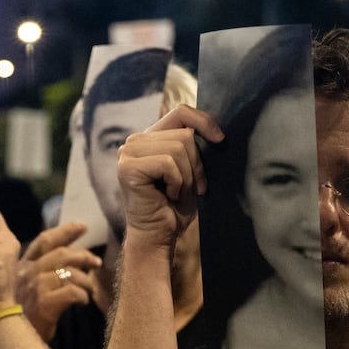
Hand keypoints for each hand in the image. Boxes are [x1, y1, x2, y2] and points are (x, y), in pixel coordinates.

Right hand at [13, 219, 103, 340]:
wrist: (8, 340)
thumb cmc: (21, 316)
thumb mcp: (27, 288)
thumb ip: (42, 272)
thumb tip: (73, 261)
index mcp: (22, 266)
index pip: (45, 241)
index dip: (65, 231)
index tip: (82, 226)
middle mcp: (26, 273)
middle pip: (61, 253)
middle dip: (82, 255)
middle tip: (96, 262)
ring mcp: (34, 287)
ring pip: (68, 272)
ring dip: (85, 279)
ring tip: (89, 289)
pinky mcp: (43, 304)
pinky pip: (72, 292)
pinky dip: (82, 295)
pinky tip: (83, 301)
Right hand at [117, 106, 222, 249]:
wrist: (158, 236)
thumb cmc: (174, 207)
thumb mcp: (190, 171)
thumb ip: (193, 146)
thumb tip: (216, 131)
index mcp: (150, 138)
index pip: (180, 112)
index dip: (204, 121)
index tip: (220, 140)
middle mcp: (135, 141)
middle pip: (185, 135)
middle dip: (196, 165)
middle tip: (189, 189)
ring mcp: (128, 152)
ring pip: (178, 149)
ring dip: (186, 177)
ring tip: (176, 193)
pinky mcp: (128, 167)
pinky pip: (168, 164)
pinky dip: (176, 184)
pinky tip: (167, 196)